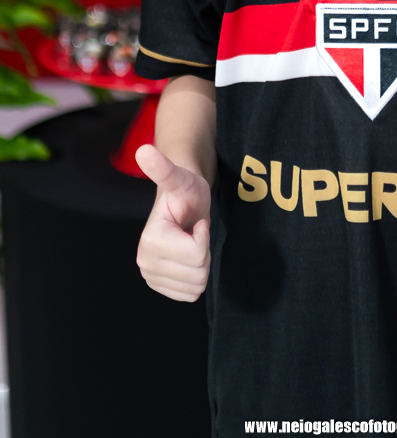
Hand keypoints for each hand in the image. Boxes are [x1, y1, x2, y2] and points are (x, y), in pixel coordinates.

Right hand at [135, 144, 210, 301]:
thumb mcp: (182, 179)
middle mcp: (145, 262)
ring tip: (191, 243)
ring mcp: (151, 276)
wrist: (183, 205)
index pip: (196, 255)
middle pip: (197, 274)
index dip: (203, 236)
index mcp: (150, 240)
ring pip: (196, 286)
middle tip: (194, 233)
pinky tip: (188, 257)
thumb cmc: (186, 191)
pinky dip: (195, 277)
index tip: (194, 222)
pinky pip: (190, 295)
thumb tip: (143, 150)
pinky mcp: (160, 286)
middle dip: (204, 252)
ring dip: (201, 265)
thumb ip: (164, 169)